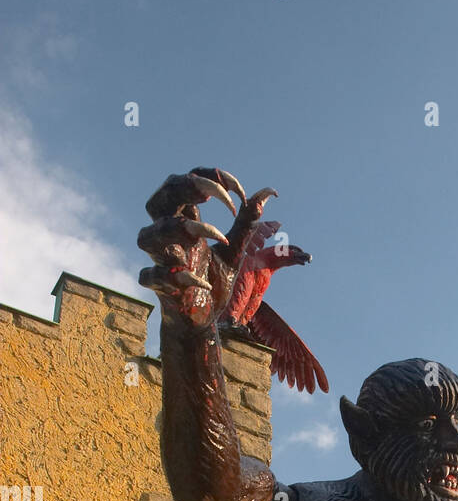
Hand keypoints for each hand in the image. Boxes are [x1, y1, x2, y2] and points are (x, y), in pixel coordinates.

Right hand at [137, 167, 276, 327]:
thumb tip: (268, 194)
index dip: (210, 178)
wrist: (202, 322)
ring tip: (211, 235)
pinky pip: (153, 276)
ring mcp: (162, 262)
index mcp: (185, 222)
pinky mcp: (159, 288)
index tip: (239, 193)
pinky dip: (176, 277)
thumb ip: (246, 224)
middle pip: (160, 200)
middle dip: (185, 189)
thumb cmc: (213, 282)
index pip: (185, 183)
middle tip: (216, 195)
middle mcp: (169, 238)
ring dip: (175, 229)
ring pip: (147, 236)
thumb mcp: (234, 251)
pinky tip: (202, 281)